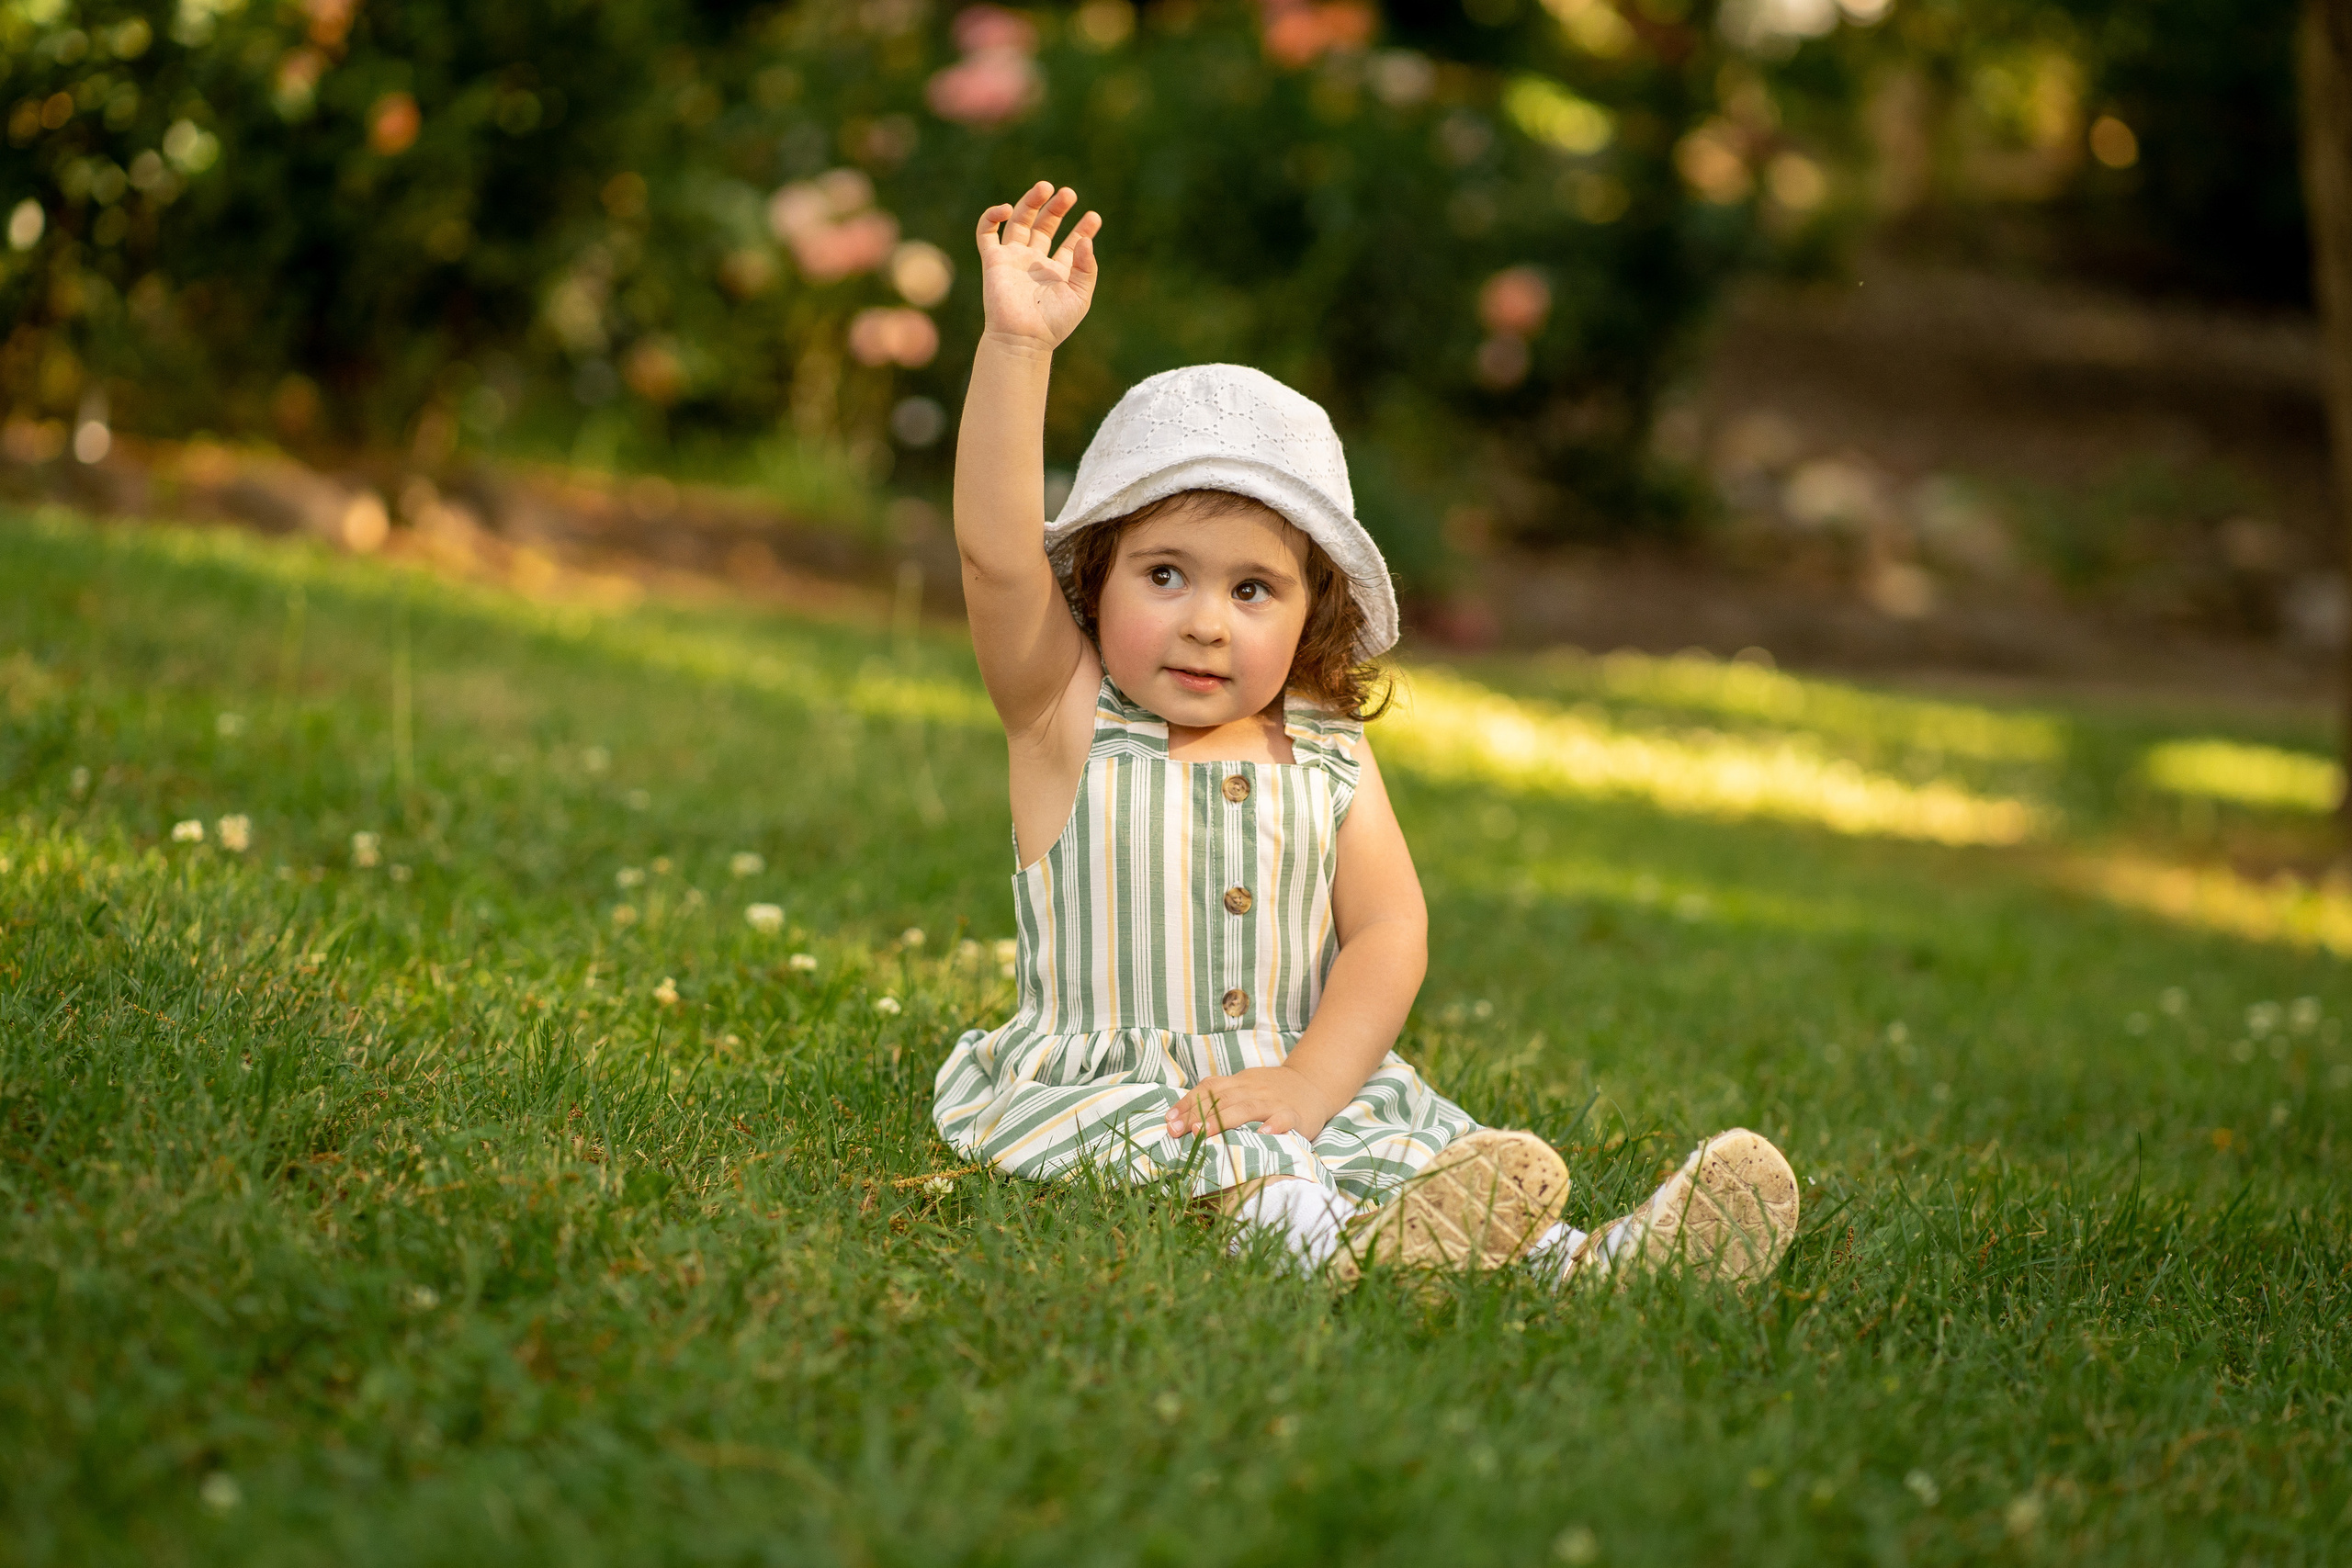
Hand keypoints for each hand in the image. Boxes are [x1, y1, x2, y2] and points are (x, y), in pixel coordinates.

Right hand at [974, 181, 1101, 351]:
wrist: (1022, 338)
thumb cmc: (1053, 324)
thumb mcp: (1079, 296)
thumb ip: (1085, 268)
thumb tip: (1084, 240)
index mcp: (1057, 271)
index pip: (1071, 243)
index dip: (1083, 229)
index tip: (1094, 218)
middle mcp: (1035, 261)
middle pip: (1045, 225)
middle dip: (1057, 208)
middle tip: (1069, 193)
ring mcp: (1013, 258)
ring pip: (1019, 221)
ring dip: (1031, 202)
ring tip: (1046, 187)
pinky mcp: (993, 260)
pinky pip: (987, 232)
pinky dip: (992, 216)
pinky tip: (1006, 208)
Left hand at [1166, 1066, 1340, 1142]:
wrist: (1313, 1083)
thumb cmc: (1270, 1092)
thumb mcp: (1243, 1088)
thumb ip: (1217, 1098)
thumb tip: (1179, 1119)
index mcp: (1237, 1083)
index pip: (1207, 1090)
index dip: (1187, 1105)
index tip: (1169, 1123)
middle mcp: (1252, 1089)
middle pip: (1222, 1099)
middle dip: (1199, 1116)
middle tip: (1182, 1133)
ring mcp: (1273, 1101)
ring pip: (1247, 1108)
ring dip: (1224, 1120)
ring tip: (1205, 1134)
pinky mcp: (1294, 1114)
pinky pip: (1283, 1119)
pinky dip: (1273, 1126)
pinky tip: (1262, 1135)